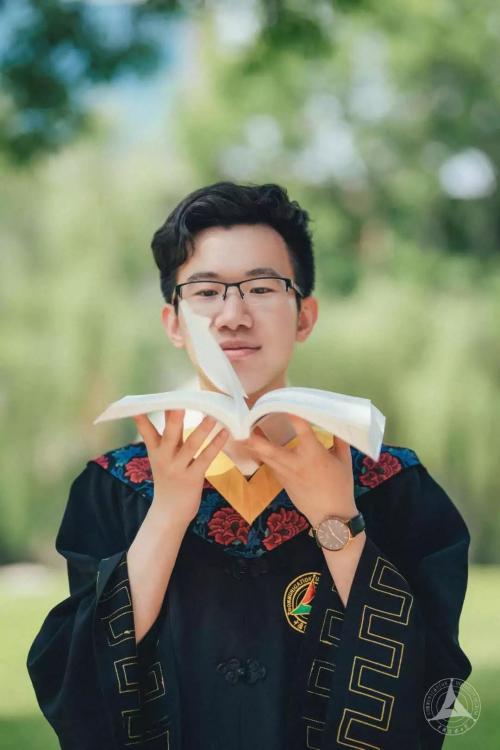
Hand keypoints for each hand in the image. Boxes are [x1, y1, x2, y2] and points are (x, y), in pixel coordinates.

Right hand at [133, 410, 228, 528]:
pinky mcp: (193, 478)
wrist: (169, 513)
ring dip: (202, 430)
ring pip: (190, 445)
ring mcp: (178, 469)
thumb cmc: (168, 480)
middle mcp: (165, 459)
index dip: (143, 421)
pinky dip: (215, 444)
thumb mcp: (162, 458)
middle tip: (179, 404)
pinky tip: (224, 433)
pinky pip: (205, 458)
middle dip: (174, 420)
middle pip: (169, 436)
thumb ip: (167, 437)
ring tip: (212, 415)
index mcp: (155, 452)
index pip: (147, 433)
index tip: (138, 407)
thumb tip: (172, 411)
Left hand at [240, 415, 356, 526]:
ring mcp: (287, 475)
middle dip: (255, 438)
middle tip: (244, 424)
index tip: (284, 403)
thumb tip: (336, 424)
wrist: (332, 517)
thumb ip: (339, 441)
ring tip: (242, 433)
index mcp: (315, 455)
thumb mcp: (344, 461)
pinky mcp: (283, 483)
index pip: (302, 430)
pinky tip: (255, 448)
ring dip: (253, 446)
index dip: (293, 415)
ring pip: (266, 459)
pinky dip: (262, 457)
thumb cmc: (341, 487)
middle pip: (271, 450)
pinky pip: (270, 466)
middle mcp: (297, 464)